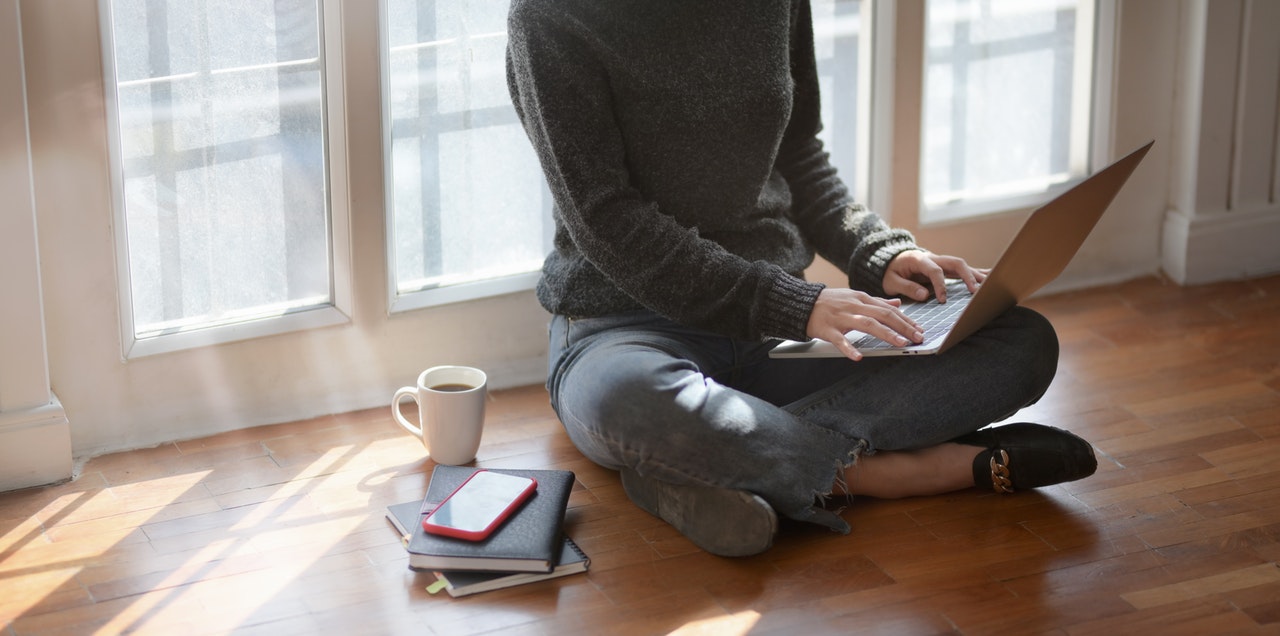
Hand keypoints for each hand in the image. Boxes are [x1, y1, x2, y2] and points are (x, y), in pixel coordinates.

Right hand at [806, 288, 924, 360]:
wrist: (802, 302)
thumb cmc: (830, 302)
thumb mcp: (855, 297)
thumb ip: (877, 301)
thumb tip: (897, 303)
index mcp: (862, 299)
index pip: (889, 309)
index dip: (906, 319)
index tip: (919, 330)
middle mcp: (854, 306)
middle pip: (883, 315)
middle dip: (903, 326)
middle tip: (917, 338)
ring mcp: (841, 317)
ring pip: (867, 324)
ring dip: (886, 334)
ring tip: (900, 344)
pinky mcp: (828, 329)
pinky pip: (839, 340)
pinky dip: (849, 348)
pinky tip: (858, 357)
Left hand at [882, 250, 987, 303]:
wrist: (891, 260)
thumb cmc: (891, 271)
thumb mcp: (891, 281)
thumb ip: (906, 287)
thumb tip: (925, 295)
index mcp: (919, 259)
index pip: (934, 270)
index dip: (940, 285)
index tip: (942, 300)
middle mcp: (934, 258)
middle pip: (955, 263)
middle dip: (967, 276)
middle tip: (975, 291)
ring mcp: (941, 262)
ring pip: (962, 265)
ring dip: (976, 274)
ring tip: (991, 283)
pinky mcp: (945, 268)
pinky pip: (962, 270)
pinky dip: (975, 273)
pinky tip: (990, 277)